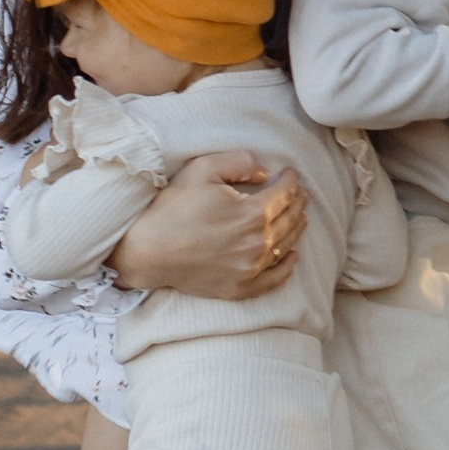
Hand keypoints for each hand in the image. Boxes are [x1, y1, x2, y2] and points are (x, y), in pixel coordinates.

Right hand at [108, 151, 306, 298]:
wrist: (148, 251)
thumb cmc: (173, 208)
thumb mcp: (203, 168)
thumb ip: (240, 162)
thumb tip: (265, 172)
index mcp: (253, 214)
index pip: (285, 193)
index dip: (291, 180)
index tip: (291, 173)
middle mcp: (257, 243)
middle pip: (290, 219)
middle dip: (298, 202)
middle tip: (299, 193)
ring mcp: (250, 269)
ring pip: (285, 246)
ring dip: (296, 228)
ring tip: (300, 216)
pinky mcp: (239, 287)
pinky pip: (273, 279)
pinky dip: (286, 267)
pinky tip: (291, 256)